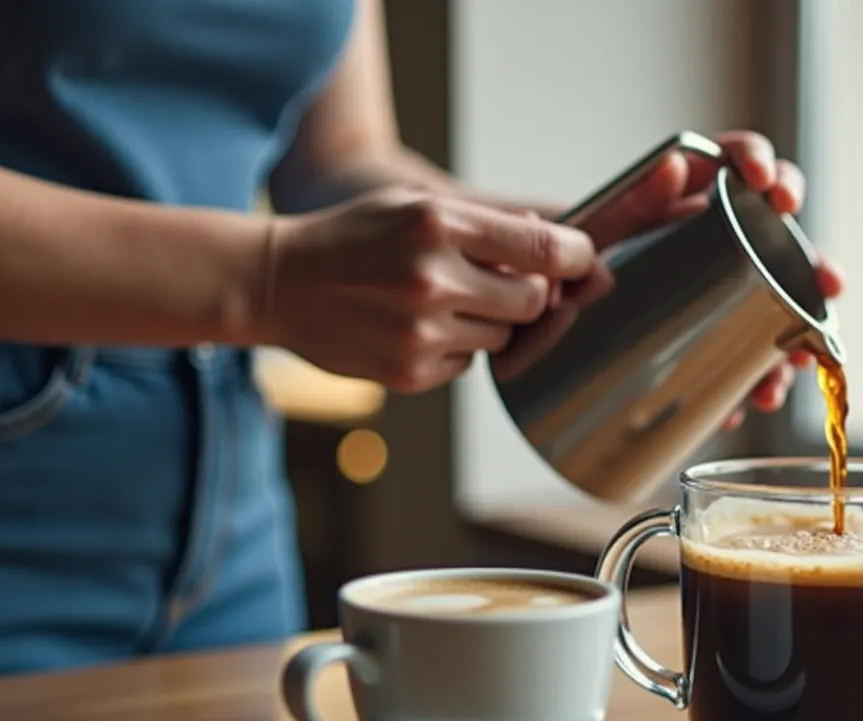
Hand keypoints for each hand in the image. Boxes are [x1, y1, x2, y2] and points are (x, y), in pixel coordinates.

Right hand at [250, 187, 594, 392]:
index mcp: (440, 224)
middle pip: (535, 301)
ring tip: (441, 301)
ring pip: (504, 338)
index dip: (577, 258)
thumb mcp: (416, 206)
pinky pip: (468, 365)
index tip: (583, 262)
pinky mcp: (412, 373)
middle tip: (500, 282)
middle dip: (529, 293)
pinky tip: (416, 327)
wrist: (279, 283)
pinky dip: (457, 349)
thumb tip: (558, 246)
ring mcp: (422, 332)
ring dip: (489, 322)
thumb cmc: (356, 237)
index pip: (545, 251)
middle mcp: (434, 279)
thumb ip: (487, 224)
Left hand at [573, 130, 845, 427]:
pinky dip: (758, 378)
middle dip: (814, 262)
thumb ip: (632, 199)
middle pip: (783, 242)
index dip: (762, 165)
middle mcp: (722, 240)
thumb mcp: (600, 227)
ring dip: (802, 332)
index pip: (742, 164)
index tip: (765, 182)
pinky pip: (749, 355)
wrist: (550, 313)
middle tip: (825, 280)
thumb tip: (673, 166)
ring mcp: (725, 290)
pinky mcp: (716, 335)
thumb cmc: (578, 260)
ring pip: (779, 306)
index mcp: (694, 196)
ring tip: (801, 355)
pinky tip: (756, 396)